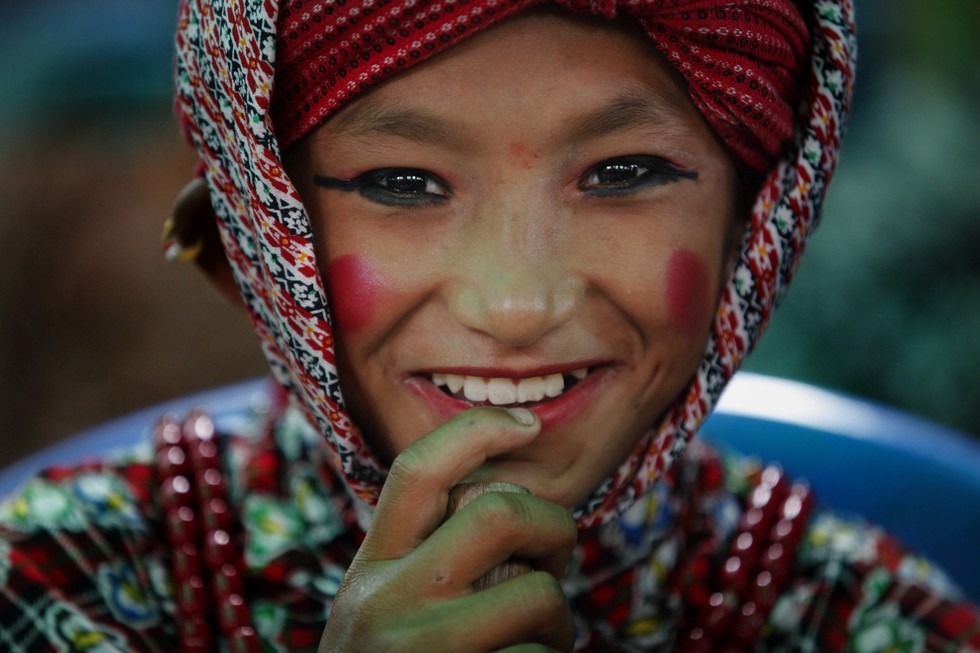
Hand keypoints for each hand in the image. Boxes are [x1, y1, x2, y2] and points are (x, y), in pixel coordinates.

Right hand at [318, 407, 577, 651]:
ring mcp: (422, 649)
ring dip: (562, 618)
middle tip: (560, 556)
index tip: (527, 424)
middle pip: (498, 512)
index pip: (418, 471)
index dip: (477, 430)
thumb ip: (426, 563)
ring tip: (546, 640)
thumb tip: (516, 511)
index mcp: (370, 570)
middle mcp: (385, 601)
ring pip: (537, 593)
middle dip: (554, 526)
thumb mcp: (380, 613)